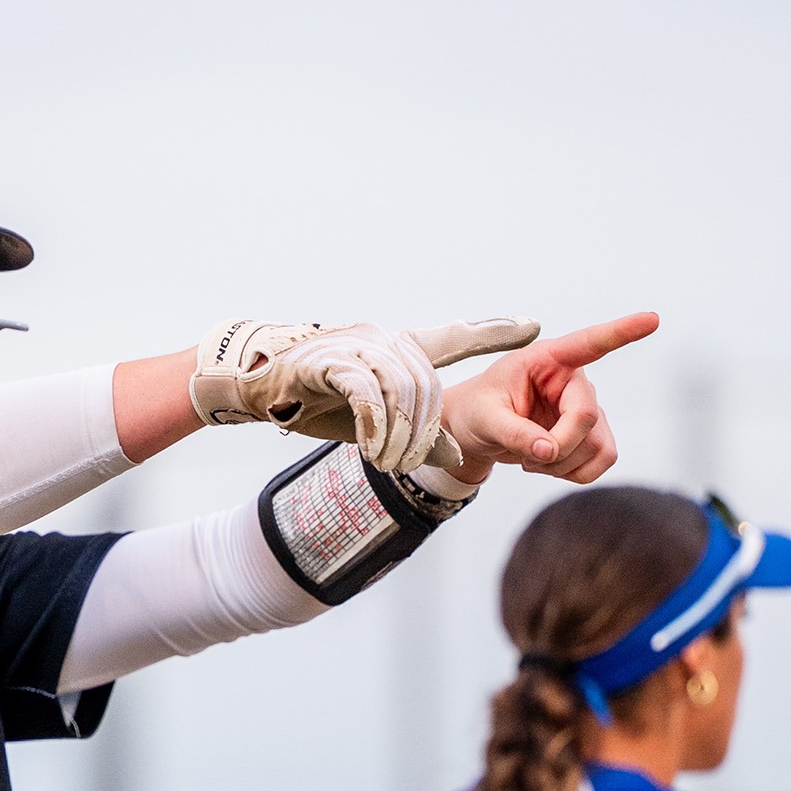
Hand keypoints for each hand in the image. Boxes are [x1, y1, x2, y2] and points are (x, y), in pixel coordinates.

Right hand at [190, 317, 538, 472]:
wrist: (255, 384)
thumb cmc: (315, 401)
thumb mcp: (372, 423)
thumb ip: (415, 433)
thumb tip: (456, 456)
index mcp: (398, 348)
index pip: (454, 337)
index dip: (494, 332)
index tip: (536, 328)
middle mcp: (384, 340)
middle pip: (428, 385)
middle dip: (425, 431)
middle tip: (409, 463)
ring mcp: (358, 346)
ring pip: (401, 391)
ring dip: (400, 435)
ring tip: (388, 461)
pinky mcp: (332, 361)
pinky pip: (368, 395)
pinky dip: (375, 425)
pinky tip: (373, 448)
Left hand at [438, 312, 658, 484]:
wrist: (477, 432)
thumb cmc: (477, 411)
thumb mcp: (484, 418)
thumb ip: (514, 433)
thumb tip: (548, 451)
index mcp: (547, 361)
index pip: (588, 343)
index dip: (621, 332)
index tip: (651, 319)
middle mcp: (573, 382)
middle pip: (586, 417)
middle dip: (557, 445)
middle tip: (525, 455)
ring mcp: (587, 408)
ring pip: (597, 446)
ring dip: (561, 464)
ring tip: (530, 457)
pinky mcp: (593, 435)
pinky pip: (601, 461)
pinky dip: (573, 473)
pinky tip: (547, 463)